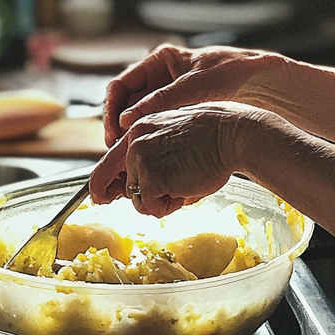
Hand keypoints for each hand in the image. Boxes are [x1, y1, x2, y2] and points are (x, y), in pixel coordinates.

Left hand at [89, 101, 266, 217]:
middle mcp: (134, 142)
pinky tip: (186, 190)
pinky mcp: (151, 179)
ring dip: (160, 200)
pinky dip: (168, 207)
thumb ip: (154, 154)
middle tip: (155, 202)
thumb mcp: (175, 136)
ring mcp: (140, 160)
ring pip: (138, 198)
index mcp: (140, 127)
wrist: (231, 134)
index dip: (106, 183)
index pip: (111, 160)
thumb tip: (142, 186)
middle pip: (118, 183)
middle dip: (138, 196)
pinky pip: (151, 207)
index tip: (103, 197)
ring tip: (185, 185)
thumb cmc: (215, 135)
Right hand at [102, 43, 285, 143]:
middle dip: (119, 127)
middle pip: (126, 104)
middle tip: (117, 150)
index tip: (112, 131)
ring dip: (133, 137)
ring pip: (139, 119)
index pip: (121, 85)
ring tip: (131, 157)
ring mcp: (170, 97)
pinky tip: (151, 154)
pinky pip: (157, 127)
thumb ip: (161, 101)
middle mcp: (161, 78)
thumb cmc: (233, 72)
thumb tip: (127, 118)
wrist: (264, 83)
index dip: (111, 109)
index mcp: (161, 61)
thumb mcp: (195, 86)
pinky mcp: (181, 114)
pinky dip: (150, 140)